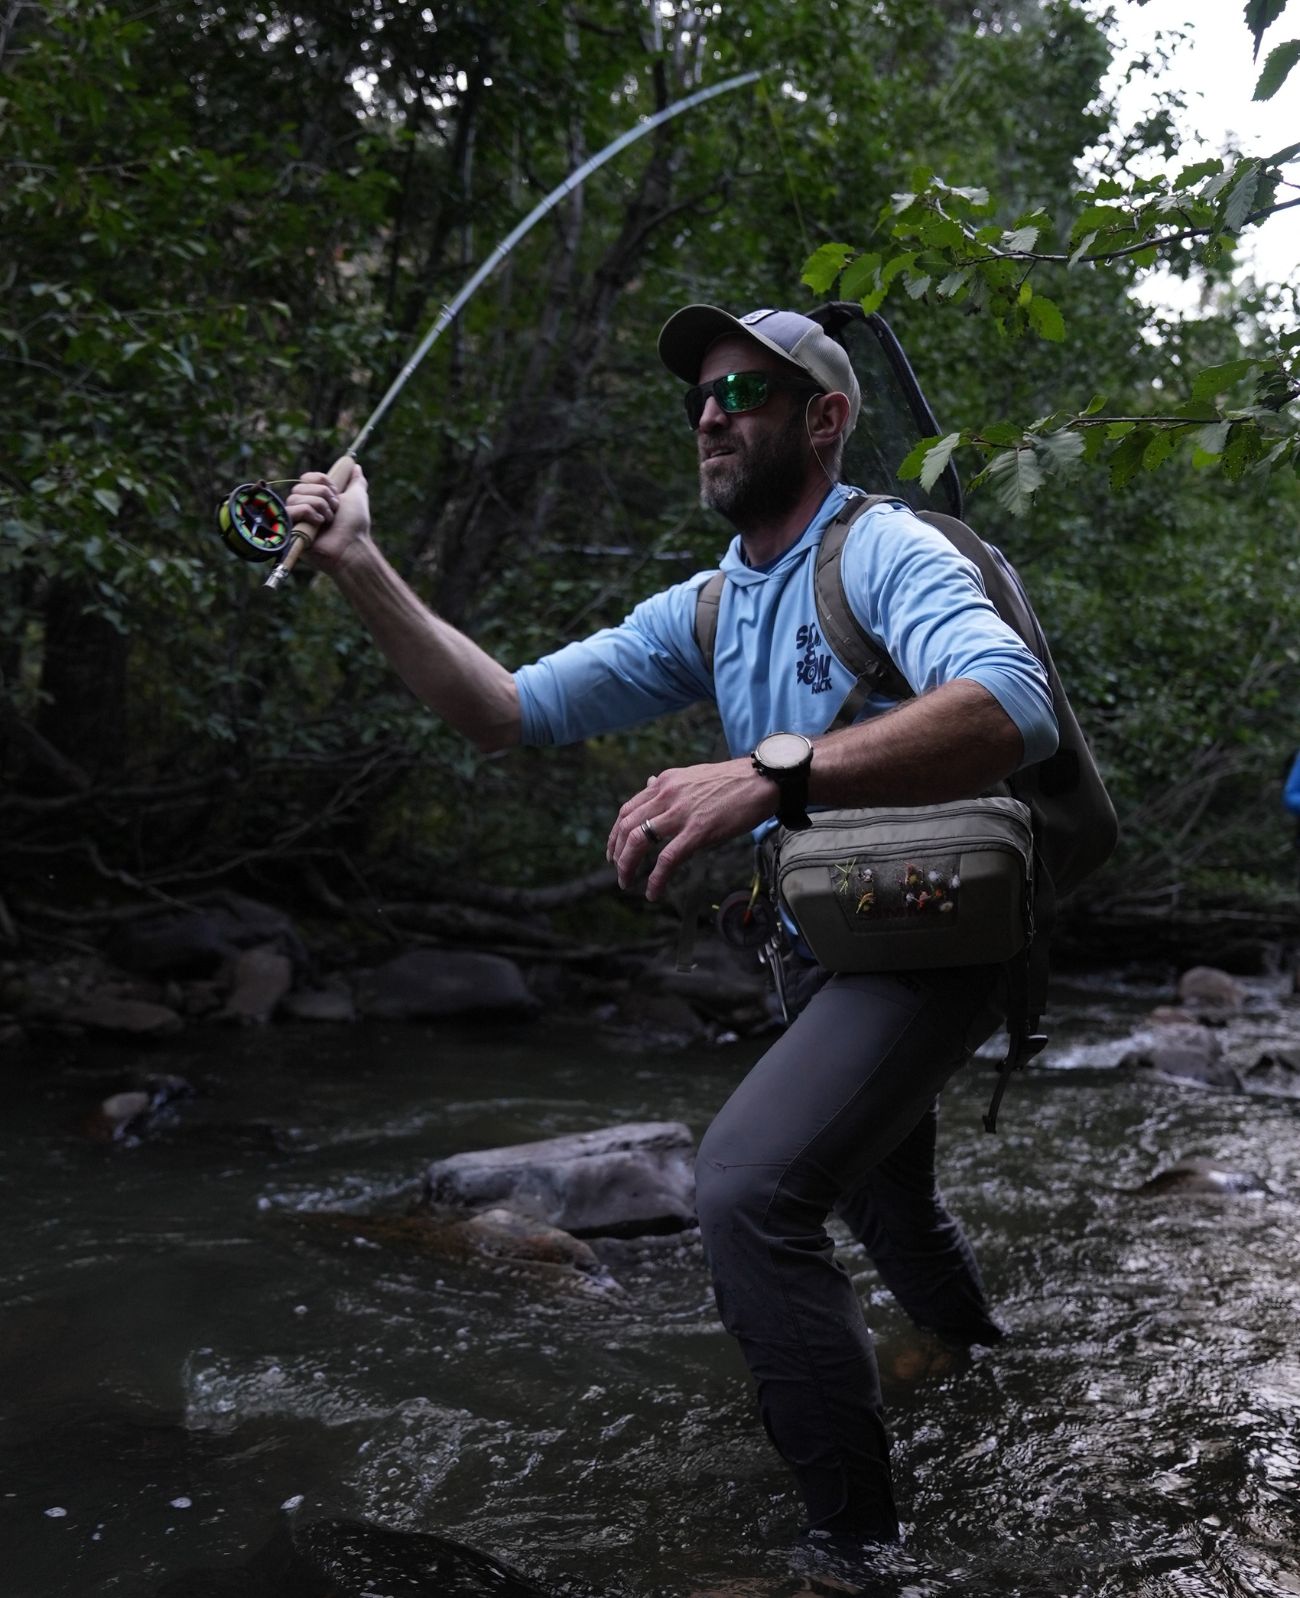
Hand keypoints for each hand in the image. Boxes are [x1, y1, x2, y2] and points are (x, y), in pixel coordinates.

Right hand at [284, 459, 370, 573]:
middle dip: (322, 495)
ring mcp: (296, 520)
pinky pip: (291, 510)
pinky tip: (319, 524)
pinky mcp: (290, 531)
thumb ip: (356, 482)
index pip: (306, 477)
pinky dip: (308, 513)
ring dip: (318, 506)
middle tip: (335, 510)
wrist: (352, 546)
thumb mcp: (358, 498)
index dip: (321, 481)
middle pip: (300, 486)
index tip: (336, 492)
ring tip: (328, 520)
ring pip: (295, 497)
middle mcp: (304, 507)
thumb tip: (356, 466)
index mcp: (316, 498)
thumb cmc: (355, 525)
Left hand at [606, 757, 778, 900]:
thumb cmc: (733, 782)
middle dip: (617, 853)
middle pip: (627, 826)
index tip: (614, 850)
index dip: (616, 834)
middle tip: (619, 871)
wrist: (762, 780)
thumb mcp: (693, 777)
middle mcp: (667, 795)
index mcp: (665, 783)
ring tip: (627, 882)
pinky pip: (667, 859)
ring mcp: (681, 813)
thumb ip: (669, 785)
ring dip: (627, 866)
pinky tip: (653, 891)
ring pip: (639, 841)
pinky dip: (656, 878)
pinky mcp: (698, 831)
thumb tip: (649, 785)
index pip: (628, 809)